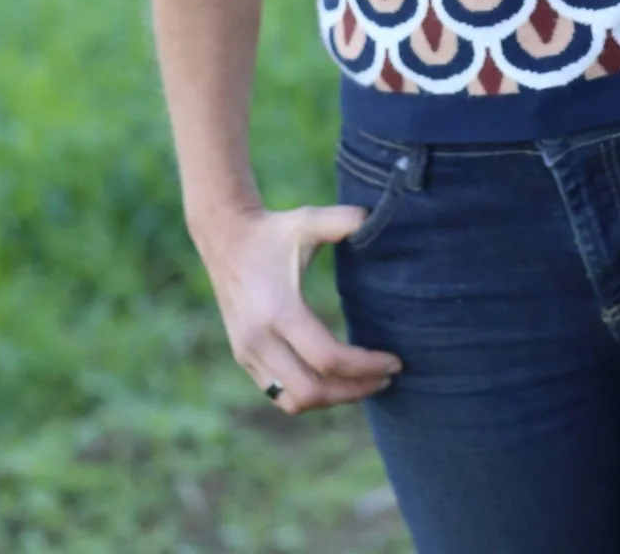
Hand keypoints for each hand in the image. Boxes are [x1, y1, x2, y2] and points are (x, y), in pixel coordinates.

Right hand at [197, 203, 402, 412]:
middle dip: (354, 390)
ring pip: (293, 401)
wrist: (224, 236)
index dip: (366, 366)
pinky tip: (333, 380)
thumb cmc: (273, 229)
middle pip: (312, 392)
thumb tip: (372, 219)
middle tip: (386, 379)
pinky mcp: (243, 356)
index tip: (395, 363)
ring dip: (331, 399)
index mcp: (279, 311)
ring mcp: (248, 352)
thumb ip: (342, 220)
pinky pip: (278, 394)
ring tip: (363, 383)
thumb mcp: (307, 220)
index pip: (329, 360)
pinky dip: (308, 396)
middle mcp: (260, 339)